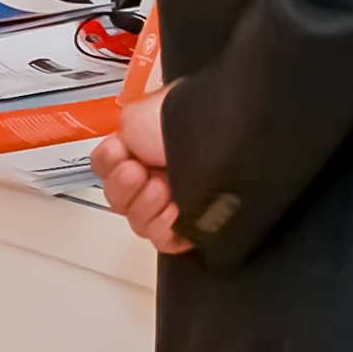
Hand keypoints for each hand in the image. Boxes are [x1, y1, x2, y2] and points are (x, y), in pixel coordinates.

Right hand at [90, 82, 189, 254]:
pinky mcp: (194, 221)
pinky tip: (173, 213)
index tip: (121, 155)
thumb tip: (118, 145)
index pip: (108, 167)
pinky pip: (166, 239)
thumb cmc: (204, 114)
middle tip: (138, 173)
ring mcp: (178, 197)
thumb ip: (124, 130)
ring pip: (139, 222)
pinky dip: (163, 229)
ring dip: (143, 207)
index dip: (109, 164)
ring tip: (160, 190)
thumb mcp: (146, 112)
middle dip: (123, 186)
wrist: (244, 129)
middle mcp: (161, 172)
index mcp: (147, 145)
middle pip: (119, 199)